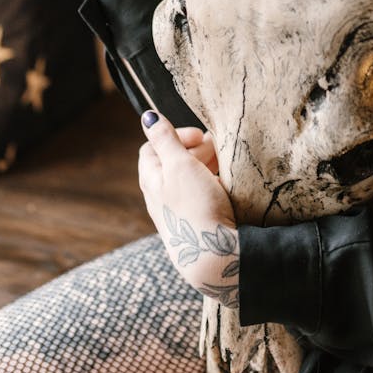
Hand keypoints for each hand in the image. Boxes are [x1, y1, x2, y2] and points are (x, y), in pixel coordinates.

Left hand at [138, 112, 238, 305]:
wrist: (215, 256)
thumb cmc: (195, 207)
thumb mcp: (179, 165)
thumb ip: (165, 139)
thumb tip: (147, 116)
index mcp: (151, 179)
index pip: (153, 146)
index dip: (175, 135)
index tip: (198, 136)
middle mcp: (161, 195)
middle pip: (173, 160)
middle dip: (195, 148)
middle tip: (214, 147)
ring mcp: (179, 209)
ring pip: (190, 176)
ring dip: (206, 164)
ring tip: (223, 162)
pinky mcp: (197, 220)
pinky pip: (203, 193)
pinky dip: (214, 182)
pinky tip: (226, 183)